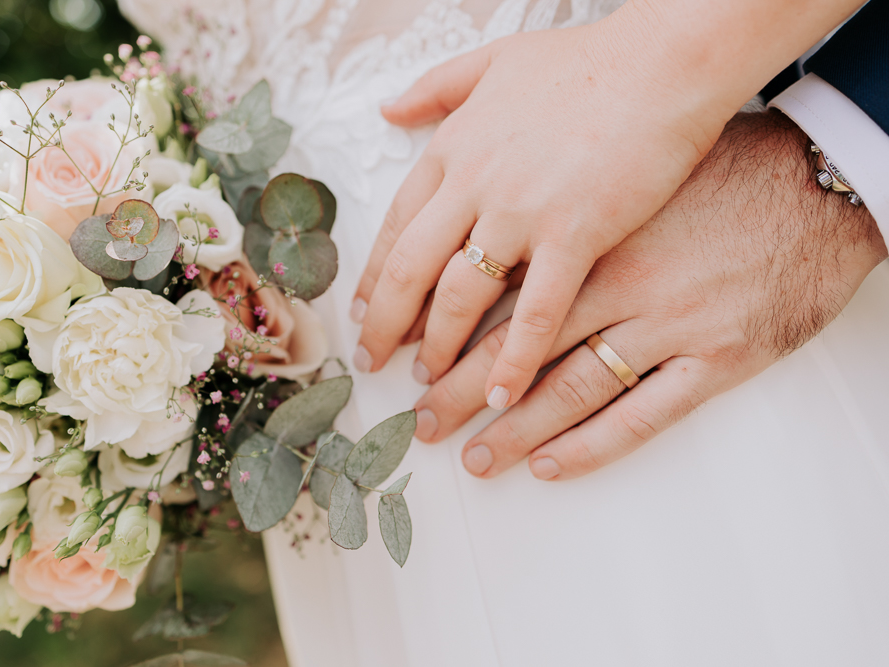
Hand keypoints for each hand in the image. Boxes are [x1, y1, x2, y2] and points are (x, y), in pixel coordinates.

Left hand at [352, 0, 865, 411]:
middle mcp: (475, 183)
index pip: (397, 226)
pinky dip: (516, 359)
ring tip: (431, 388)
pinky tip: (504, 394)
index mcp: (454, 148)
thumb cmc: (589, 61)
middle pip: (412, 269)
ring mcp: (524, 212)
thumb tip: (389, 106)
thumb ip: (438, 87)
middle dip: (387, 324)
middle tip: (374, 363)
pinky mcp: (580, 236)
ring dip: (441, 348)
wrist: (667, 59)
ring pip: (462, 297)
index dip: (376, 277)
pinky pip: (538, 314)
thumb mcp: (497, 58)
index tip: (364, 315)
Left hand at [412, 111, 886, 479]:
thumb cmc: (720, 169)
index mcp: (591, 237)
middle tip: (425, 421)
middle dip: (464, 391)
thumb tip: (490, 234)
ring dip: (516, 431)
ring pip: (573, 390)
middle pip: (521, 349)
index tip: (412, 360)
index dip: (450, 333)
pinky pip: (644, 414)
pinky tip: (550, 465)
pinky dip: (592, 445)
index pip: (499, 295)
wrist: (818, 184)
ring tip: (476, 457)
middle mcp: (622, 284)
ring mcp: (671, 325)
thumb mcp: (627, 172)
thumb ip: (561, 207)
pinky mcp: (718, 359)